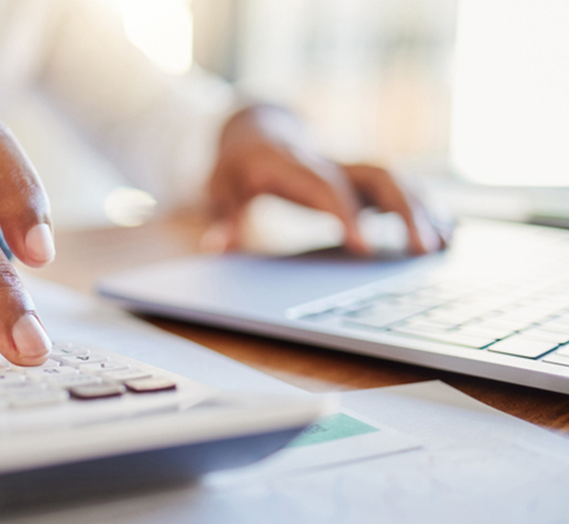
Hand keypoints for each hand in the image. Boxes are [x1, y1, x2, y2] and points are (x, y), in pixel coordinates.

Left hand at [204, 105, 448, 254]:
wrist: (255, 130)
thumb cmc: (237, 166)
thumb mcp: (220, 187)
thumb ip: (224, 216)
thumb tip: (216, 247)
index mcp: (294, 165)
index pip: (328, 187)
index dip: (348, 215)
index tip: (365, 249)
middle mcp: (330, 161)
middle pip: (377, 176)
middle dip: (404, 211)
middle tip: (424, 251)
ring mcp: (349, 166)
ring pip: (396, 179)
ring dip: (423, 210)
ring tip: (445, 247)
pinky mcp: (360, 176)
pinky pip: (399, 186)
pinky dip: (425, 207)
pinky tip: (449, 234)